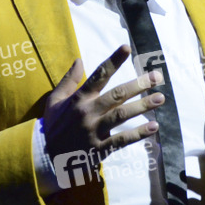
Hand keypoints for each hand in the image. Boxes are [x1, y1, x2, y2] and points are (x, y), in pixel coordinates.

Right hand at [43, 45, 162, 166]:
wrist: (45, 157)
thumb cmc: (53, 125)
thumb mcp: (54, 100)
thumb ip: (68, 80)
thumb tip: (79, 60)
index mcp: (78, 99)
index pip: (98, 75)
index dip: (113, 61)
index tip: (127, 48)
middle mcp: (87, 112)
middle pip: (116, 95)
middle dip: (138, 84)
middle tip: (157, 76)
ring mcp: (93, 131)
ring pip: (121, 115)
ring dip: (142, 106)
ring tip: (159, 99)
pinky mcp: (99, 148)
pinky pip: (121, 140)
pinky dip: (138, 134)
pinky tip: (153, 127)